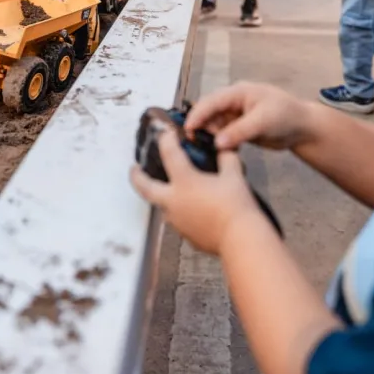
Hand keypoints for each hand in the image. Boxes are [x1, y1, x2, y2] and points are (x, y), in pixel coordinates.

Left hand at [130, 126, 261, 255]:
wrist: (240, 239)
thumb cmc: (236, 206)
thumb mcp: (234, 175)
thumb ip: (226, 158)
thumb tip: (224, 148)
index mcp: (184, 182)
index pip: (169, 153)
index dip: (166, 139)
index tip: (167, 133)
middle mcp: (174, 201)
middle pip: (145, 187)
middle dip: (136, 176)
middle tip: (134, 169)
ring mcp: (177, 221)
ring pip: (161, 206)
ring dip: (160, 196)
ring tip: (166, 190)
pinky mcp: (186, 236)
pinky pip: (178, 221)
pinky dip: (180, 212)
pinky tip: (191, 210)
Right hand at [185, 81, 315, 151]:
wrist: (303, 128)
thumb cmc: (286, 116)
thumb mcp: (263, 122)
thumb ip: (239, 131)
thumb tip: (217, 143)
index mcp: (238, 92)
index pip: (211, 101)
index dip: (197, 115)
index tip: (187, 130)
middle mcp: (233, 102)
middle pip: (208, 111)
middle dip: (199, 125)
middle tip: (191, 143)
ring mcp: (235, 115)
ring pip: (213, 124)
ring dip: (208, 135)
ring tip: (202, 149)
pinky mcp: (238, 127)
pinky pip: (222, 133)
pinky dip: (217, 141)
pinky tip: (215, 151)